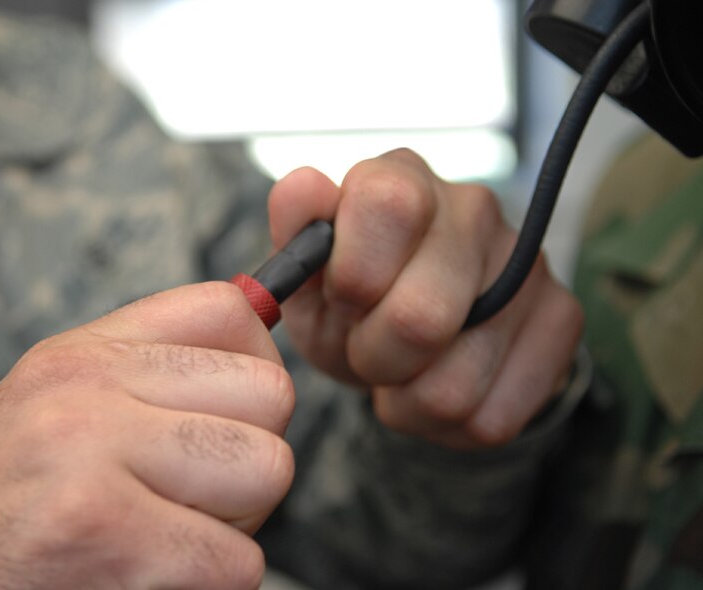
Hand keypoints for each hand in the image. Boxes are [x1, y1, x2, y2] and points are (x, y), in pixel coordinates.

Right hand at [0, 283, 294, 589]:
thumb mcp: (57, 415)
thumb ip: (149, 379)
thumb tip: (260, 347)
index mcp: (80, 354)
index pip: (229, 311)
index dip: (255, 369)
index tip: (232, 416)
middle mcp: (84, 388)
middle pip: (271, 394)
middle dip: (247, 461)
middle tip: (183, 500)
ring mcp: (91, 454)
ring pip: (268, 470)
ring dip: (232, 525)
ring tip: (160, 539)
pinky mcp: (108, 536)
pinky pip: (237, 560)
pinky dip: (205, 585)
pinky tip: (139, 581)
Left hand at [269, 149, 582, 448]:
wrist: (411, 343)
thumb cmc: (350, 303)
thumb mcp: (308, 278)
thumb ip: (296, 234)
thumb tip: (304, 187)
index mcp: (402, 179)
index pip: (389, 206)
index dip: (353, 278)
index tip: (343, 299)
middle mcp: (473, 209)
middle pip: (421, 319)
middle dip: (373, 358)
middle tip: (366, 350)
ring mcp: (528, 264)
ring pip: (454, 387)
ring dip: (407, 401)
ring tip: (402, 373)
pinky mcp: (563, 320)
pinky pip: (492, 418)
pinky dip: (447, 427)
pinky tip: (438, 387)